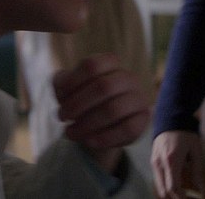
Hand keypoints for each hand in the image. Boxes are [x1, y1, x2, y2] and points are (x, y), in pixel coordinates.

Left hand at [52, 53, 150, 172]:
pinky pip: (128, 129)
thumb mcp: (66, 87)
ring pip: (114, 109)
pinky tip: (89, 142)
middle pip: (103, 87)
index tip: (60, 97)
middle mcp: (128, 78)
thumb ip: (61, 82)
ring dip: (87, 124)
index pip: (91, 65)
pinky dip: (105, 137)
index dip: (72, 81)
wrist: (101, 124)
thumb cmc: (81, 98)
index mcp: (109, 63)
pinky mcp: (144, 120)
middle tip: (62, 117)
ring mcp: (139, 98)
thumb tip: (62, 86)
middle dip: (77, 105)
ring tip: (70, 132)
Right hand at [152, 130, 203, 198]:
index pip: (173, 188)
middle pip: (163, 191)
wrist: (169, 119)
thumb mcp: (196, 152)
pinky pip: (158, 180)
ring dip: (172, 194)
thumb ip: (198, 172)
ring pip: (159, 187)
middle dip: (177, 198)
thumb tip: (201, 191)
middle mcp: (159, 163)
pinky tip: (180, 184)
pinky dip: (168, 186)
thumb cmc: (184, 134)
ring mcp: (154, 162)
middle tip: (191, 198)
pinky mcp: (153, 161)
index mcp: (171, 161)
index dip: (183, 198)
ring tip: (187, 194)